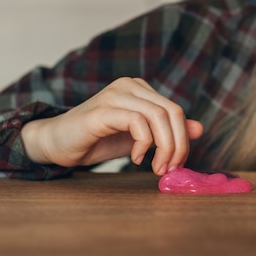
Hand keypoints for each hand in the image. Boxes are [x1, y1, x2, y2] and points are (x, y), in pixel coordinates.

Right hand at [21, 77, 202, 174]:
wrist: (56, 143)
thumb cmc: (96, 140)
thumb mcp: (138, 138)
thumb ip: (165, 132)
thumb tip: (199, 128)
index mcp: (140, 89)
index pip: (175, 110)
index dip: (183, 139)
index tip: (178, 164)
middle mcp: (130, 86)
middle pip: (172, 112)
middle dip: (177, 145)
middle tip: (170, 169)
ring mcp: (116, 95)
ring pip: (158, 116)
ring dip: (164, 147)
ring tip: (156, 168)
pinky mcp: (103, 110)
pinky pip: (137, 122)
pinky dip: (144, 144)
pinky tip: (136, 158)